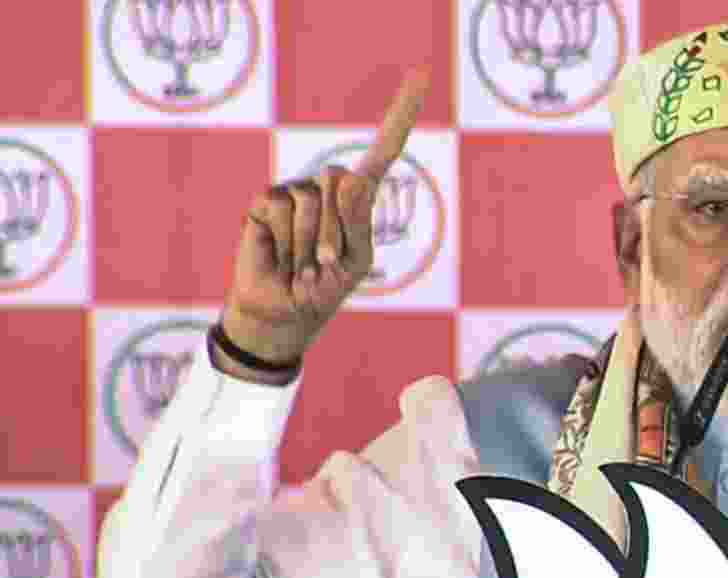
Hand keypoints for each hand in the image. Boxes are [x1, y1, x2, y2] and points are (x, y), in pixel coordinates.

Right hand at [218, 67, 429, 374]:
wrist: (285, 312)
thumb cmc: (324, 288)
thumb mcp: (354, 261)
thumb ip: (356, 222)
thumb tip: (346, 178)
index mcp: (357, 198)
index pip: (383, 150)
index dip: (402, 113)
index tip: (422, 74)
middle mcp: (326, 186)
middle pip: (341, 182)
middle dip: (338, 229)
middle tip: (327, 262)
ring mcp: (293, 191)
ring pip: (311, 200)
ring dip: (312, 243)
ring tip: (304, 264)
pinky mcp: (265, 202)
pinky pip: (282, 209)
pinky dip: (288, 243)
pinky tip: (282, 258)